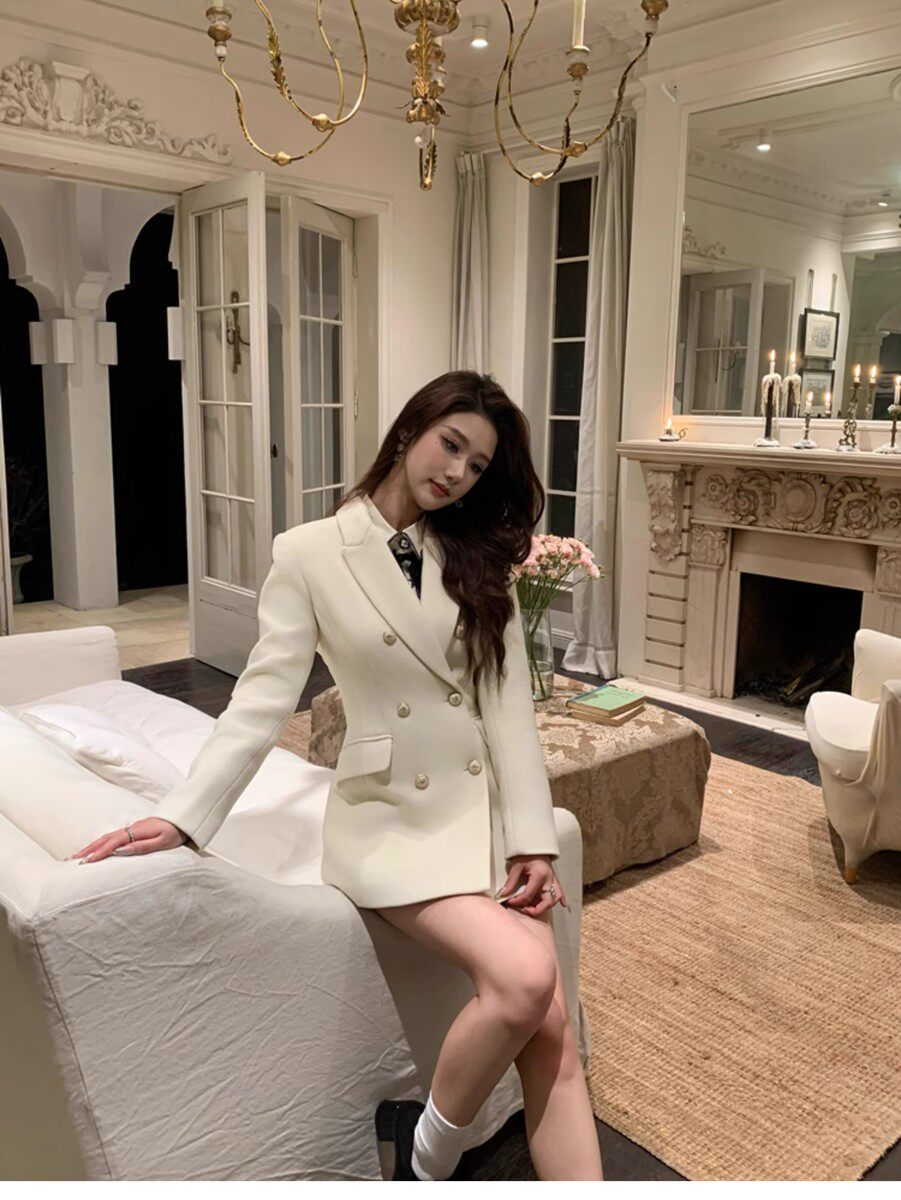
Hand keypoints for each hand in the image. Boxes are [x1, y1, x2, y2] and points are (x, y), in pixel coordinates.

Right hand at [68, 817, 187, 863]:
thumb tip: (122, 851)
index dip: (100, 852)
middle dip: (89, 849)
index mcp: (137, 831)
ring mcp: (130, 829)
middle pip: (105, 839)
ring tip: (77, 856)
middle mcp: (130, 829)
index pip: (114, 843)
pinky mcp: (132, 831)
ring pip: (106, 838)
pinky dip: (100, 843)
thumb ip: (143, 846)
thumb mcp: (163, 842)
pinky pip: (112, 838)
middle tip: (73, 860)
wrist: (183, 819)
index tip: (87, 862)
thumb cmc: (175, 832)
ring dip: (91, 846)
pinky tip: (95, 849)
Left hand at [498, 854, 567, 916]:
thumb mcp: (516, 866)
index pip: (528, 895)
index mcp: (539, 875)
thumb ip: (511, 881)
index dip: (517, 901)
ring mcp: (553, 881)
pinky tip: (563, 905)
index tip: (510, 901)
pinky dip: (562, 900)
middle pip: (546, 903)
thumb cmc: (527, 853)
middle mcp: (549, 880)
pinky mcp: (555, 880)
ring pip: (554, 900)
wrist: (535, 844)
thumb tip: (505, 893)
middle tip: (523, 909)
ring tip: (533, 907)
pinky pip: (561, 893)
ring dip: (544, 907)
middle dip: (534, 910)